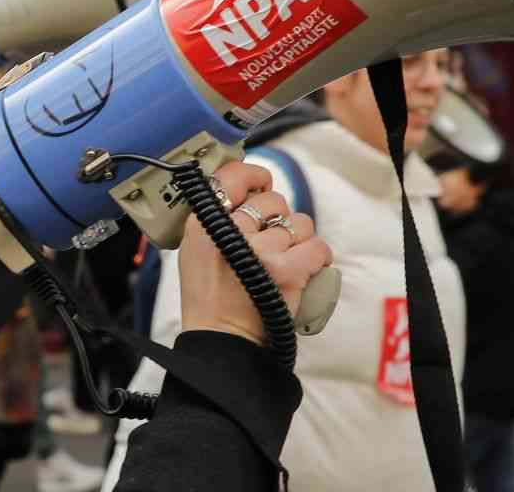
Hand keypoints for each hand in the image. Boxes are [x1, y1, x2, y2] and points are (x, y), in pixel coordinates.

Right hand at [178, 161, 331, 345]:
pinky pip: (318, 247)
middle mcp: (231, 232)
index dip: (254, 176)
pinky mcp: (287, 272)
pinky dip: (316, 259)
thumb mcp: (195, 246)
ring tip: (283, 261)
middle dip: (277, 220)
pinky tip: (303, 270)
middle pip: (273, 201)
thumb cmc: (210, 294)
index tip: (262, 184)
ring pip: (300, 223)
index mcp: (204, 223)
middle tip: (269, 243)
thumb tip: (250, 189)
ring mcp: (261, 251)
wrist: (222, 337)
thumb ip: (216, 215)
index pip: (233, 175)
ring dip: (297, 240)